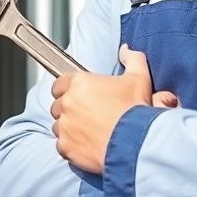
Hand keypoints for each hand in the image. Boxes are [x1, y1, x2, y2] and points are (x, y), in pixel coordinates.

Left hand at [50, 44, 156, 173]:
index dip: (69, 90)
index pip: (59, 84)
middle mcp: (67, 103)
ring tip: (89, 132)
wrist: (135, 142)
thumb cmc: (135, 110)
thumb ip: (132, 59)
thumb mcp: (139, 78)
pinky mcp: (66, 147)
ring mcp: (64, 126)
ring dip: (69, 128)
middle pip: (57, 105)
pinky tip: (87, 145)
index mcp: (79, 83)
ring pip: (58, 126)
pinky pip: (61, 145)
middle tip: (88, 115)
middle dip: (69, 110)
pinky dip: (71, 146)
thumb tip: (125, 50)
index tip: (81, 97)